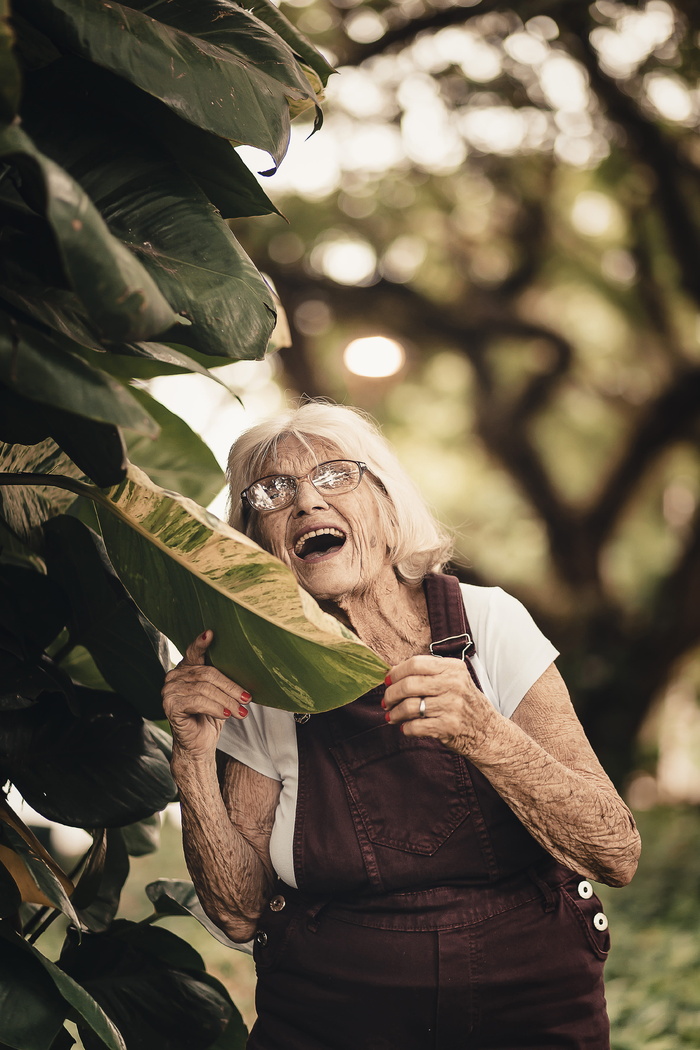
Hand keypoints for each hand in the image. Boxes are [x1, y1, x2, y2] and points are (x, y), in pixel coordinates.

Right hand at [162, 630, 251, 760]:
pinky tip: (227, 715)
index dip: (201, 643)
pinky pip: (197, 701)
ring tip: (241, 712)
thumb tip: (245, 669)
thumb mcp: (220, 694)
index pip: (194, 652)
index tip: (211, 633)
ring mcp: (169, 690)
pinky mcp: (170, 705)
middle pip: (207, 674)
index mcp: (186, 669)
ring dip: (227, 701)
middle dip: (231, 687)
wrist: (198, 745)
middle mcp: (174, 676)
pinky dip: (215, 708)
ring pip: (205, 689)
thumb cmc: (211, 717)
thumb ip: (222, 679)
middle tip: (247, 698)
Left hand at [383, 655, 497, 753]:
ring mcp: (452, 706)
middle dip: (391, 694)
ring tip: (392, 716)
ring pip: (409, 707)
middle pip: (409, 685)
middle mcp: (454, 684)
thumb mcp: (454, 680)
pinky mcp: (448, 727)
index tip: (387, 681)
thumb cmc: (464, 703)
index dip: (396, 672)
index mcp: (453, 668)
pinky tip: (405, 727)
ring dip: (395, 714)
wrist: (487, 731)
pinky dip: (405, 728)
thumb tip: (393, 673)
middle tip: (386, 702)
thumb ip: (428, 674)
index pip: (415, 664)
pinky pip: (415, 726)